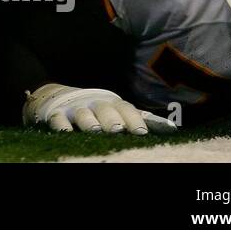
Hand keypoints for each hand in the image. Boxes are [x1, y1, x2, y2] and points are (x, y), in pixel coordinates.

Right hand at [23, 83, 156, 134]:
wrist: (63, 98)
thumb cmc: (100, 110)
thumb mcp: (120, 112)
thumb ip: (142, 119)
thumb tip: (173, 129)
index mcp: (113, 104)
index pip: (125, 109)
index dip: (132, 119)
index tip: (141, 132)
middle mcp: (96, 104)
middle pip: (105, 110)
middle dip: (111, 119)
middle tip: (118, 129)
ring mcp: (76, 108)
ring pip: (83, 114)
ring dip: (89, 121)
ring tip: (96, 130)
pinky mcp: (57, 114)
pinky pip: (59, 118)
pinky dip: (62, 124)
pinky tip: (66, 131)